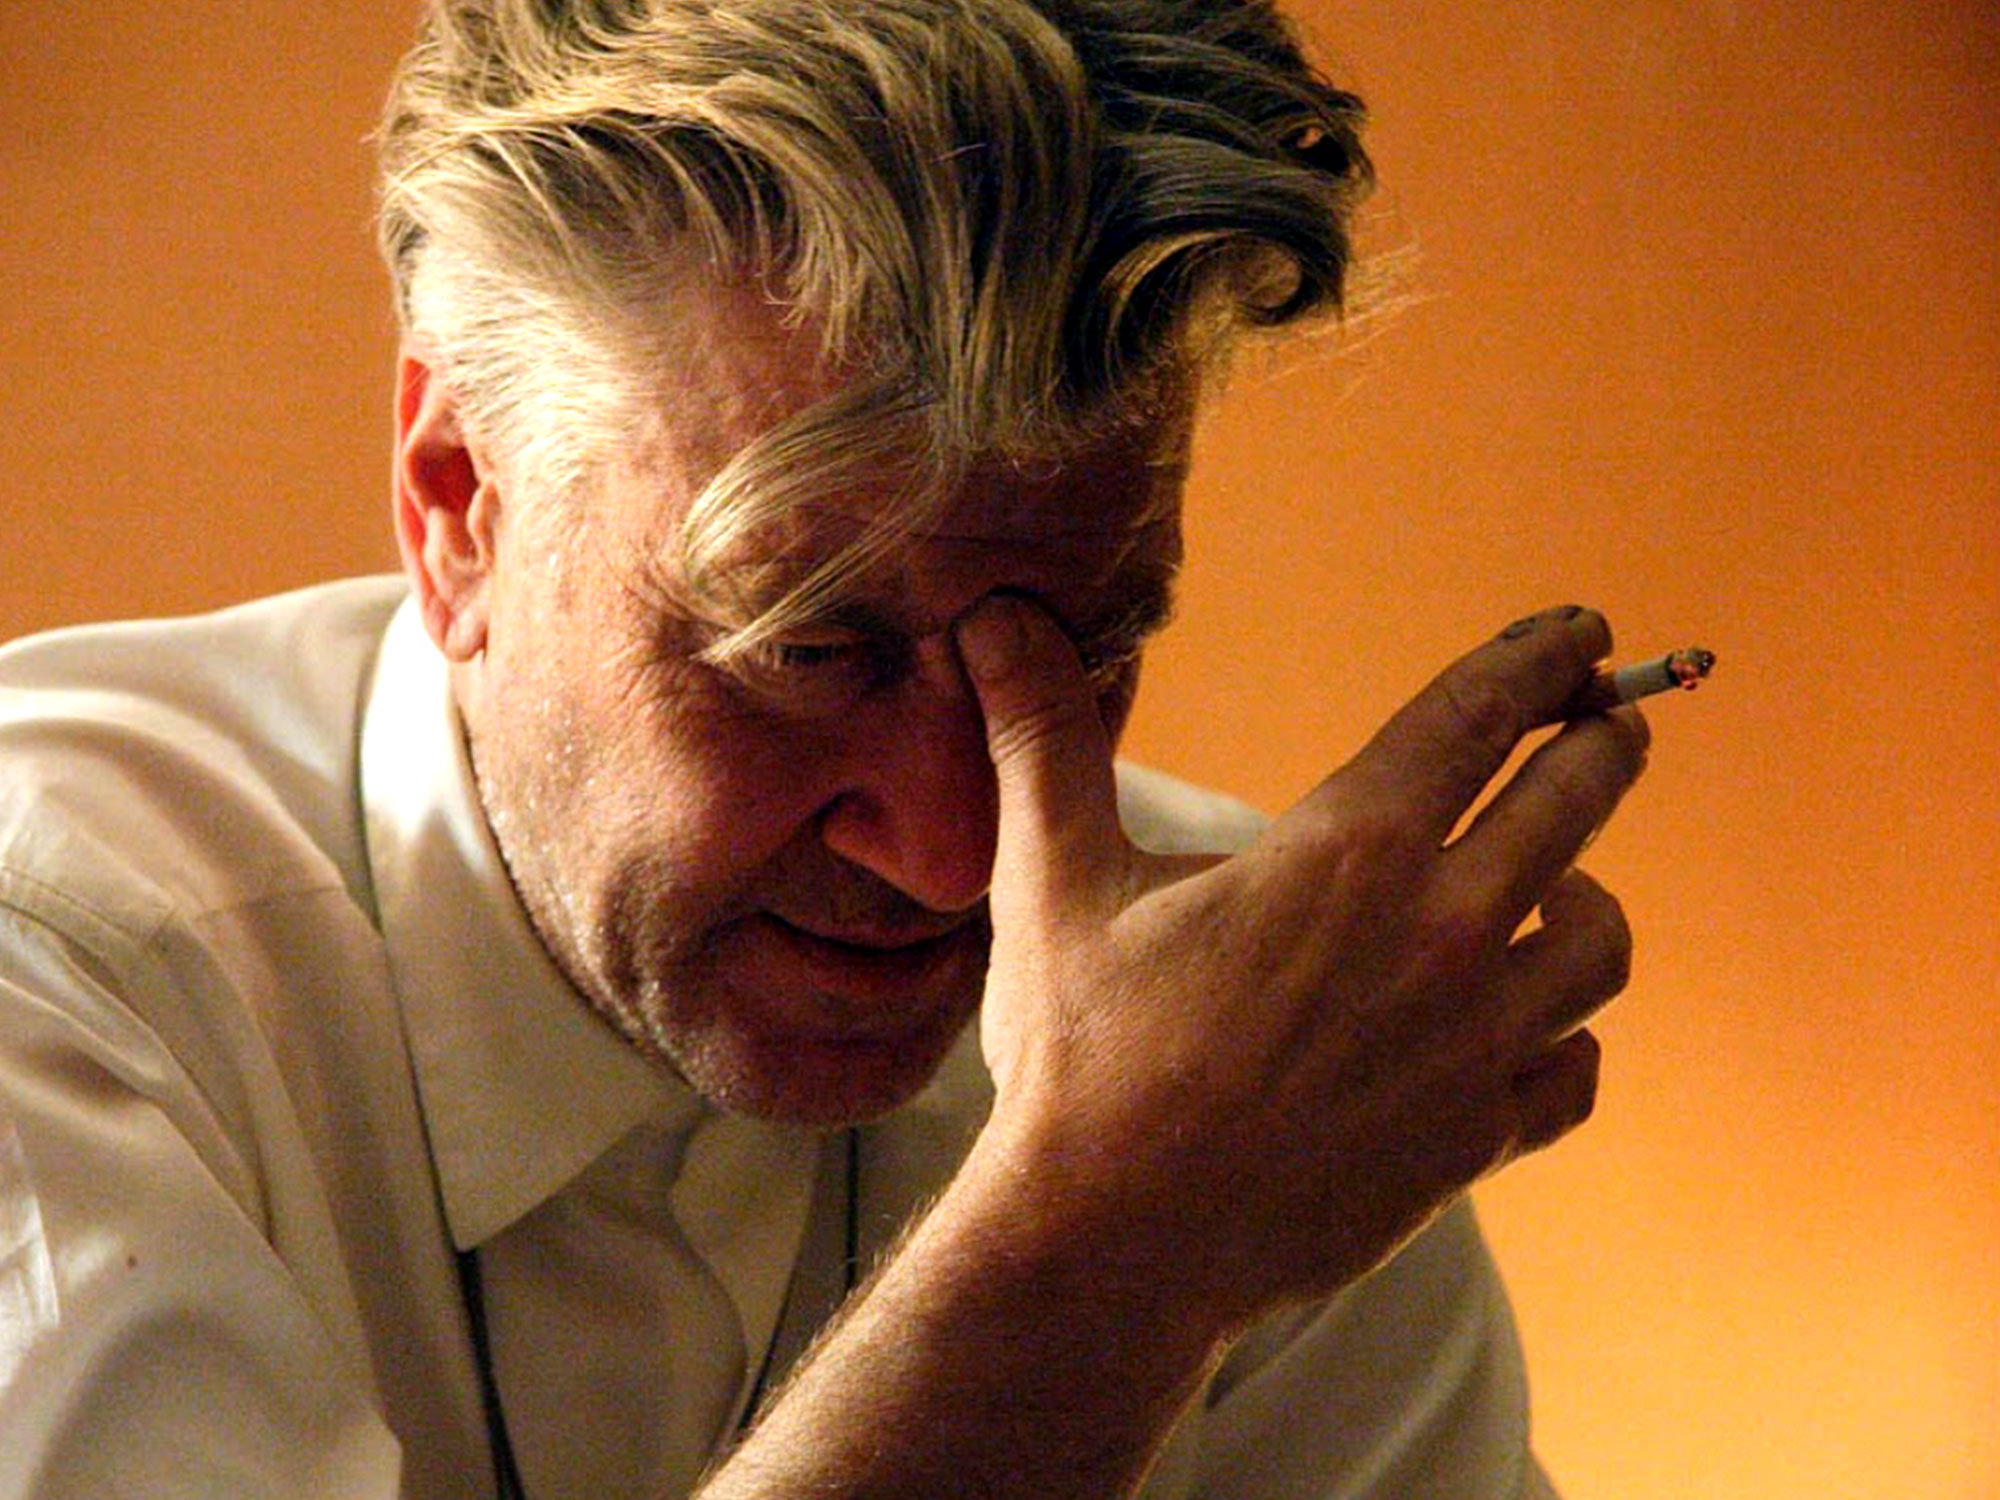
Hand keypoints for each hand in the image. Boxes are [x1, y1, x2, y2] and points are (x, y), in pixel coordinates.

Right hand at [955, 599, 1646, 1326]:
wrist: (1113, 1243)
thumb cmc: (1085, 1055)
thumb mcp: (1053, 880)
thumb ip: (1043, 738)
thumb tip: (993, 618)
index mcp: (1347, 850)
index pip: (1479, 715)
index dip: (1541, 657)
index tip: (1583, 630)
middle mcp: (1439, 933)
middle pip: (1576, 800)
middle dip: (1602, 740)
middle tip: (1605, 719)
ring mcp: (1471, 1044)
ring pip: (1602, 939)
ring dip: (1587, 894)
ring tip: (1560, 884)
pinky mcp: (1476, 1140)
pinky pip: (1576, 1070)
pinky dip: (1565, 1037)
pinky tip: (1528, 1029)